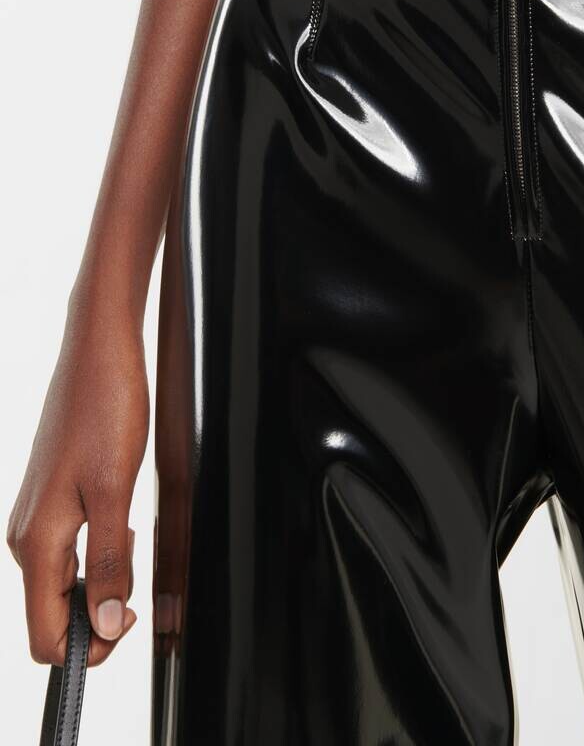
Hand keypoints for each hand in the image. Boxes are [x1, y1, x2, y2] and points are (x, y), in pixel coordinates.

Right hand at [7, 309, 148, 665]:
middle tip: (137, 577)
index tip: (127, 622)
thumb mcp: (115, 491)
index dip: (87, 649)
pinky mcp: (53, 499)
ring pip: (64, 581)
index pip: (45, 637)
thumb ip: (107, 562)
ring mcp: (37, 516)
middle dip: (99, 613)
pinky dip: (99, 550)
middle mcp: (27, 536)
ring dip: (101, 579)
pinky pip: (71, 549)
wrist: (99, 354)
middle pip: (53, 613)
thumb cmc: (106, 410)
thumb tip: (102, 625)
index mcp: (36, 543)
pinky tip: (122, 522)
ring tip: (131, 538)